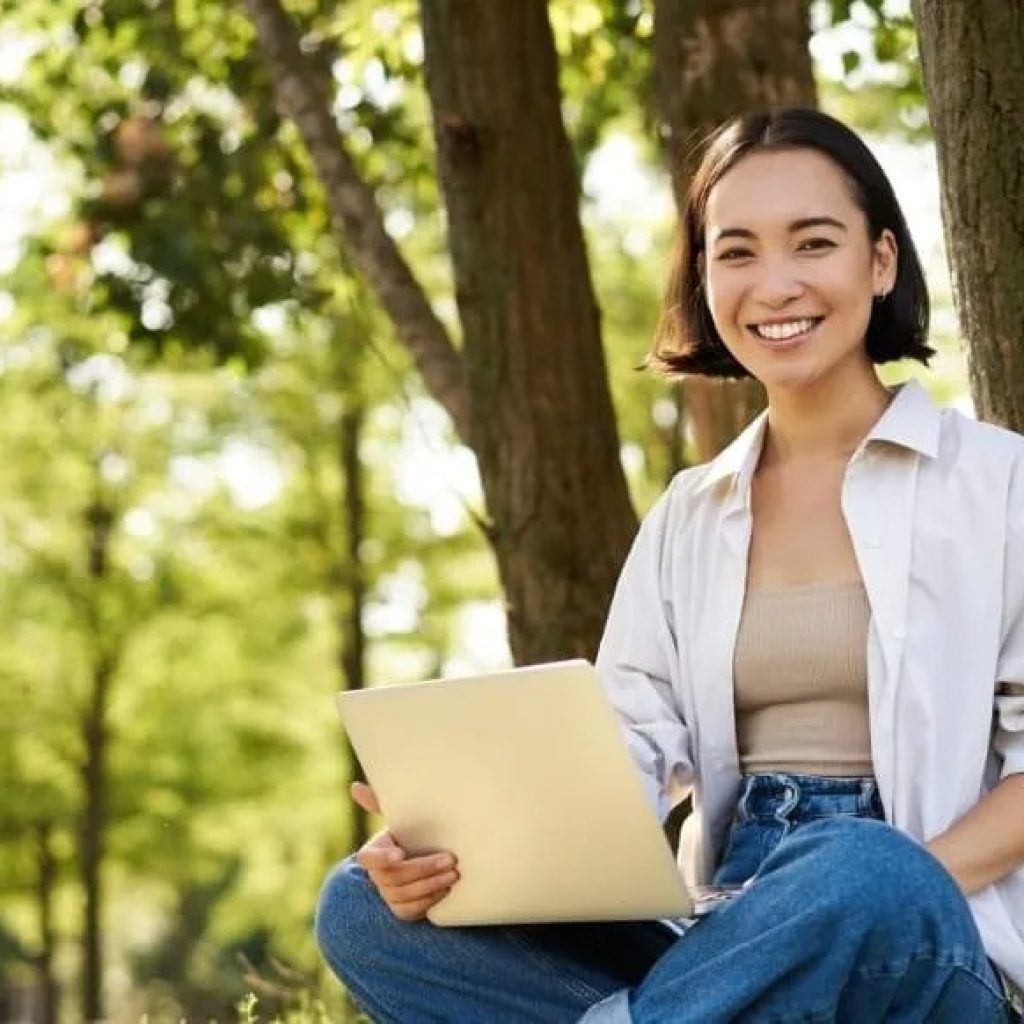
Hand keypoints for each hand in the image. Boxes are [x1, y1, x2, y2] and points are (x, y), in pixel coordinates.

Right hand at [351, 781, 459, 920]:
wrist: (422, 857)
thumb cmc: (409, 833)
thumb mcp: (398, 817)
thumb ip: (379, 803)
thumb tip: (354, 787)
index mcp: (373, 852)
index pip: (370, 859)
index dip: (383, 858)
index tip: (400, 854)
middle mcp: (377, 876)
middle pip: (395, 877)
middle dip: (423, 869)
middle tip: (450, 860)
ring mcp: (388, 895)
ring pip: (404, 896)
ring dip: (431, 885)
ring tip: (453, 874)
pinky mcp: (401, 910)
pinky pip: (412, 910)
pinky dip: (429, 900)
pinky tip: (446, 889)